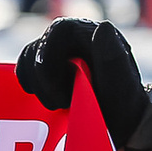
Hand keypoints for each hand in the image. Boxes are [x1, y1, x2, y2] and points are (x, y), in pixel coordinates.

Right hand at [15, 19, 151, 150]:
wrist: (121, 123)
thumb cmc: (124, 105)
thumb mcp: (121, 87)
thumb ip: (112, 58)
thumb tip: (104, 27)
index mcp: (96, 34)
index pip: (60, 30)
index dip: (50, 57)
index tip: (61, 89)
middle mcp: (76, 36)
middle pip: (40, 46)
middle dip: (44, 79)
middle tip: (60, 103)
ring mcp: (61, 49)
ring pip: (30, 57)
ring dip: (39, 85)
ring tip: (60, 103)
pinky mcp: (49, 64)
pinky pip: (26, 67)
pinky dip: (32, 84)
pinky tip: (49, 98)